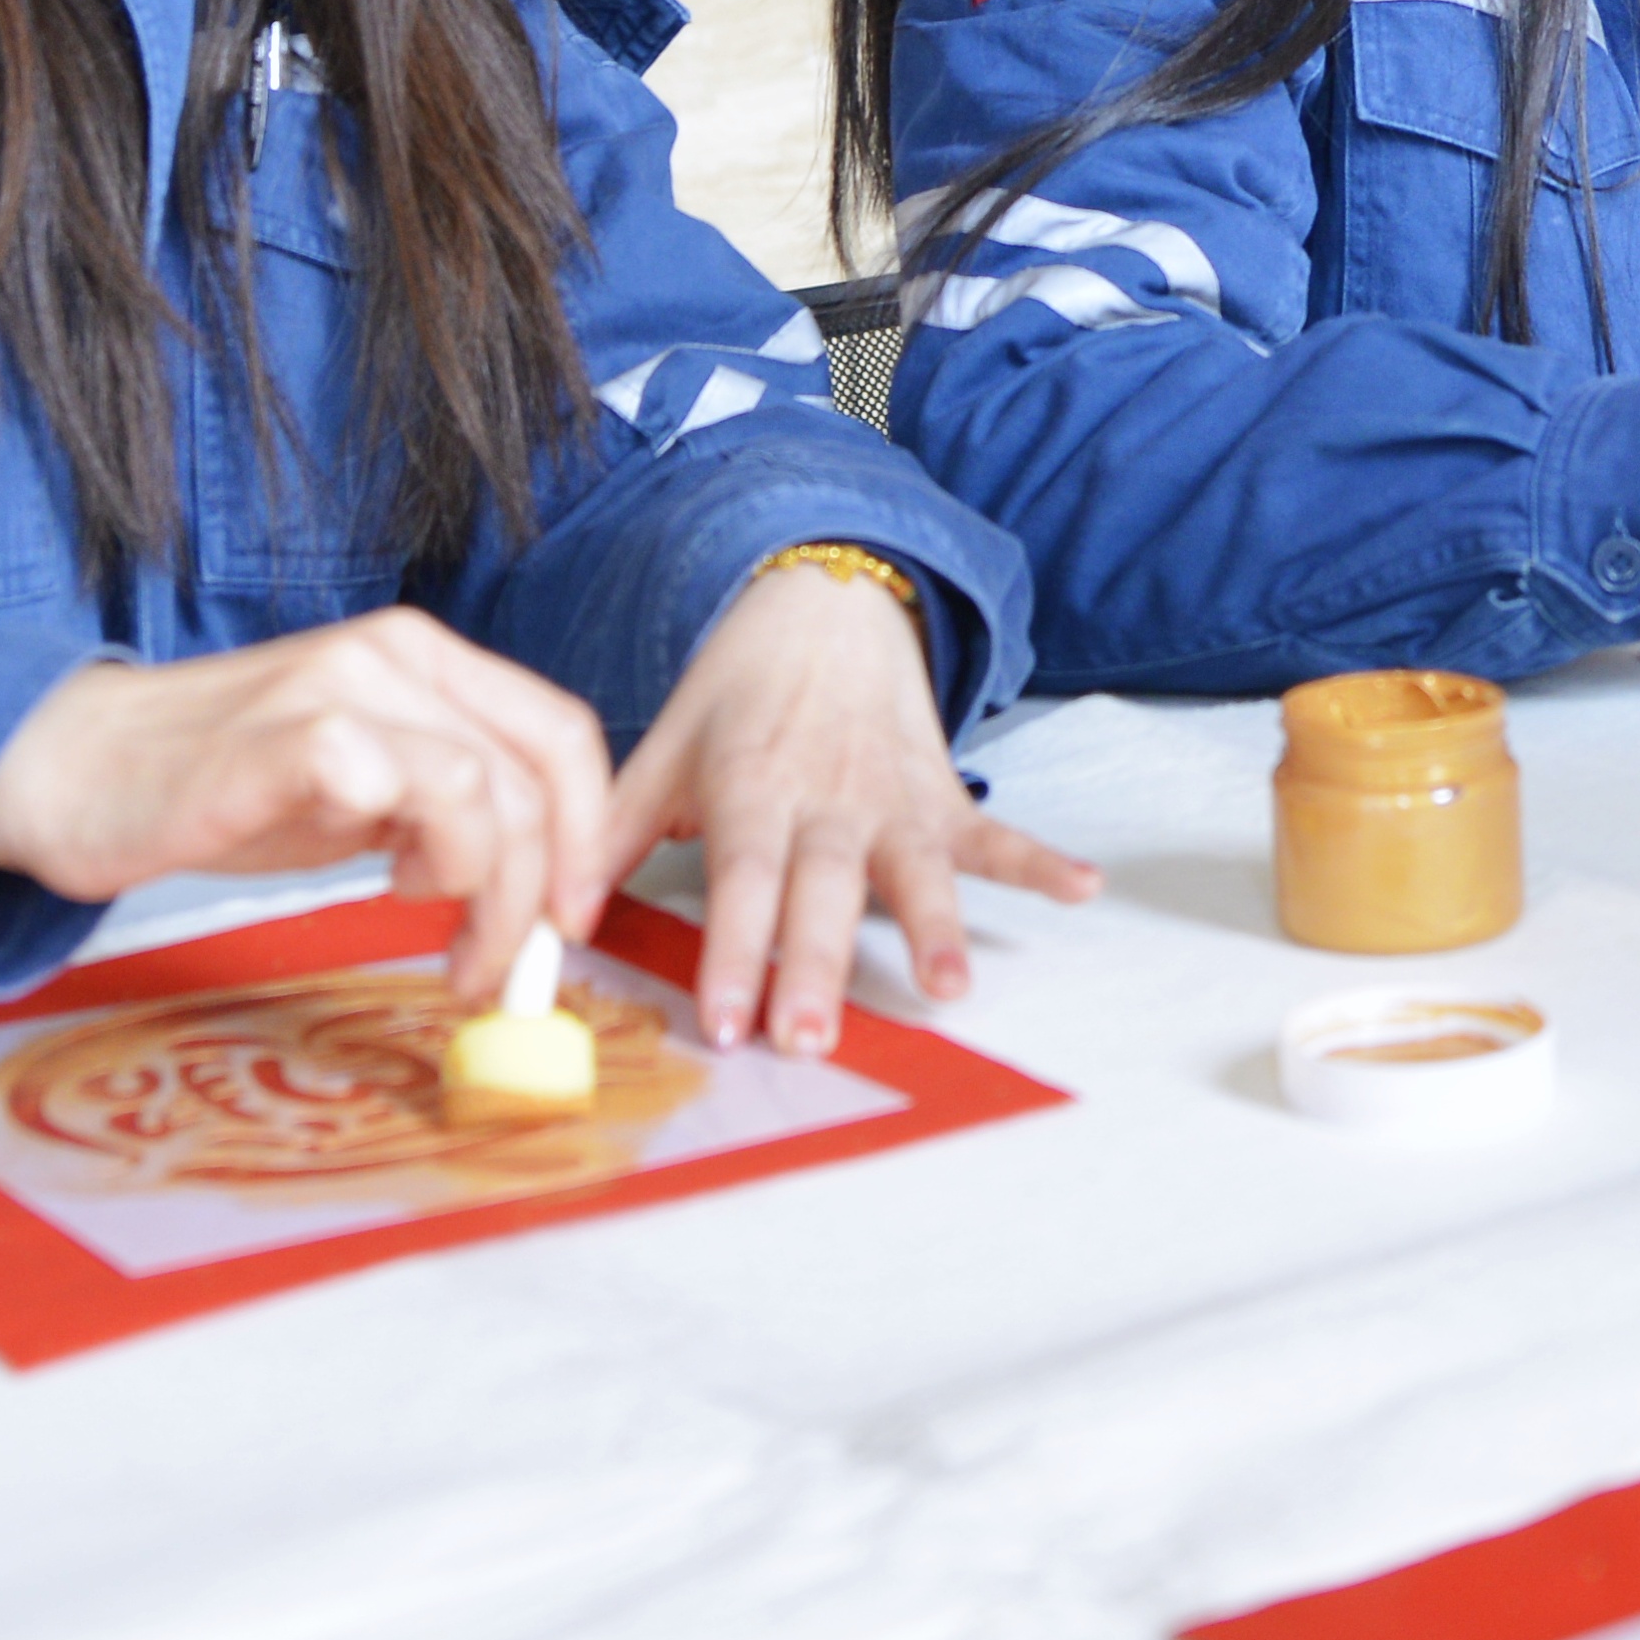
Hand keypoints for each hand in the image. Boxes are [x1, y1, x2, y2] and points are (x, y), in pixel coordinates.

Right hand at [0, 610, 621, 998]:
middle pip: (537, 770)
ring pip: (484, 790)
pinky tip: (382, 895)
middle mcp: (394, 656)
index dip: (588, 832)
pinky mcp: (292, 735)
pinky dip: (426, 863)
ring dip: (490, 895)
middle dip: (546, 886)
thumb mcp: (358, 795)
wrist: (72, 774)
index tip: (572, 918)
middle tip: (510, 964)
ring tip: (444, 947)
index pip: (558, 732)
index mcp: (422, 661)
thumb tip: (534, 888)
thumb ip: (443, 814)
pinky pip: (404, 792)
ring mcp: (343, 687)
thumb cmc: (216, 788)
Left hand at [613, 556, 1099, 1058]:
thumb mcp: (664, 747)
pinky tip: (1085, 889)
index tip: (725, 1020)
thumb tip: (555, 916)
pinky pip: (997, 834)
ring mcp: (891, 798)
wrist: (822, 603)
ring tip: (949, 987)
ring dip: (934, 926)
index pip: (741, 880)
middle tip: (810, 1036)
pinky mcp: (942, 795)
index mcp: (752, 789)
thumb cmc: (735, 693)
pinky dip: (1043, 861)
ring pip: (915, 869)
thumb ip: (613, 832)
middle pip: (823, 892)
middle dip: (818, 965)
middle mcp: (826, 799)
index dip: (733, 951)